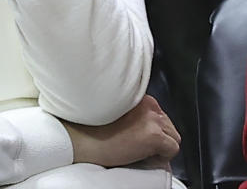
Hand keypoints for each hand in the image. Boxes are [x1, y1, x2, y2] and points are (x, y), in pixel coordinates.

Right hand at [62, 95, 180, 167]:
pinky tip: (142, 155)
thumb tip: (144, 124)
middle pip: (167, 124)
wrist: (79, 139)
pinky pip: (172, 150)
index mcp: (136, 94)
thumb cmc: (88, 127)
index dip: (149, 126)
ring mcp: (152, 119)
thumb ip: (130, 110)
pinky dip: (161, 157)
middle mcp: (147, 103)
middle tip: (137, 143)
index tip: (137, 134)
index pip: (157, 112)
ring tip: (139, 149)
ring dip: (160, 146)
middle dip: (157, 136)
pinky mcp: (154, 136)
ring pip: (173, 136)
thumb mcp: (110, 110)